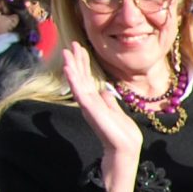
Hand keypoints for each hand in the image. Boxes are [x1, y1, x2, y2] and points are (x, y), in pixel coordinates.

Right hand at [62, 42, 141, 160]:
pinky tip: (68, 69)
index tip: (80, 48)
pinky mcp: (90, 109)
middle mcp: (89, 101)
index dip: (83, 63)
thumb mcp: (116, 112)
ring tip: (66, 52)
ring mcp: (88, 105)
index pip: (87, 78)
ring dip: (71, 66)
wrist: (125, 148)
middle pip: (80, 77)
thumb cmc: (122, 132)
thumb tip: (105, 92)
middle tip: (72, 44)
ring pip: (77, 82)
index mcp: (96, 100)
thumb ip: (108, 102)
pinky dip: (73, 80)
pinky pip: (79, 92)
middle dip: (76, 60)